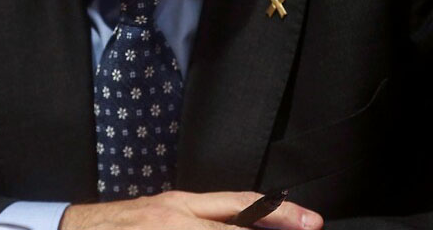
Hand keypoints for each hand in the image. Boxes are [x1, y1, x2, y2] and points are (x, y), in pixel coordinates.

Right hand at [59, 191, 322, 229]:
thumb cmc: (121, 224)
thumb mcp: (164, 212)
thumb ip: (201, 217)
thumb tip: (244, 222)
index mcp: (183, 205)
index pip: (241, 205)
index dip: (279, 212)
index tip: (311, 221)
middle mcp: (179, 221)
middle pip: (237, 228)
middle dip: (275, 229)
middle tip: (307, 229)